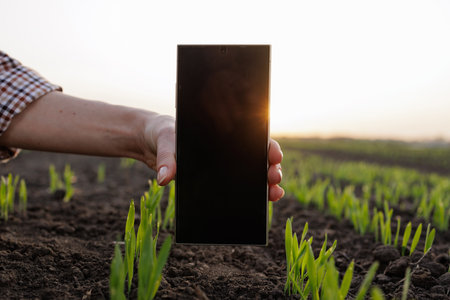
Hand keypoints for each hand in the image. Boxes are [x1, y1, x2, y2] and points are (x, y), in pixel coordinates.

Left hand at [142, 115, 283, 200]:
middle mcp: (227, 151)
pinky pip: (234, 189)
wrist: (150, 142)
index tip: (274, 156)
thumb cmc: (162, 133)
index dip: (268, 147)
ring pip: (251, 176)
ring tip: (273, 195)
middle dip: (271, 169)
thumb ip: (166, 158)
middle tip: (274, 178)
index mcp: (222, 135)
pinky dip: (248, 197)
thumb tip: (165, 178)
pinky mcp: (212, 180)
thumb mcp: (164, 140)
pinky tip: (256, 207)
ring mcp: (222, 167)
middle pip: (257, 160)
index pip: (253, 139)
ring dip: (265, 186)